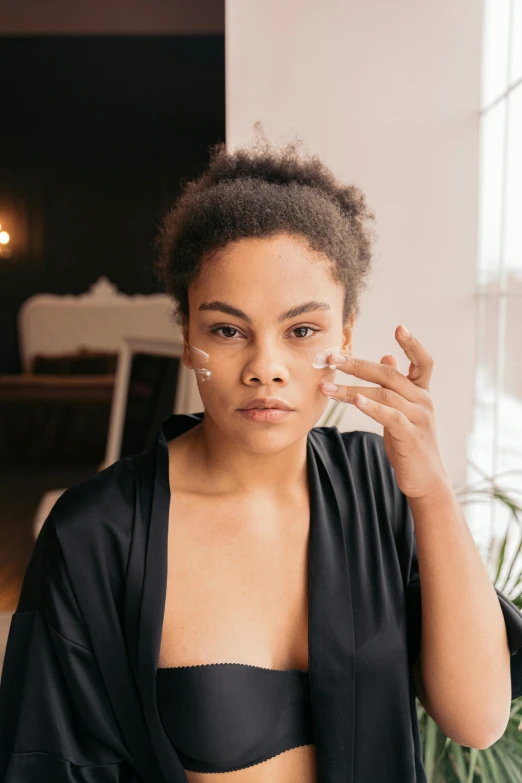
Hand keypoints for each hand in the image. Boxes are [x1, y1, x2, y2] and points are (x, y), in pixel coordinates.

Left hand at [320, 325, 449, 499]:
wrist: (425, 479)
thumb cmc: (409, 442)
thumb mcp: (403, 410)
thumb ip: (396, 385)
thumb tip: (387, 356)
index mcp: (421, 392)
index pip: (423, 362)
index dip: (412, 344)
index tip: (400, 327)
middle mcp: (423, 400)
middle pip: (389, 374)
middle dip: (357, 364)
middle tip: (331, 357)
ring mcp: (419, 417)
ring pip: (383, 394)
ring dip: (351, 389)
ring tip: (326, 387)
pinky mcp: (411, 435)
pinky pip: (390, 416)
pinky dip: (372, 407)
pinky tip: (355, 401)